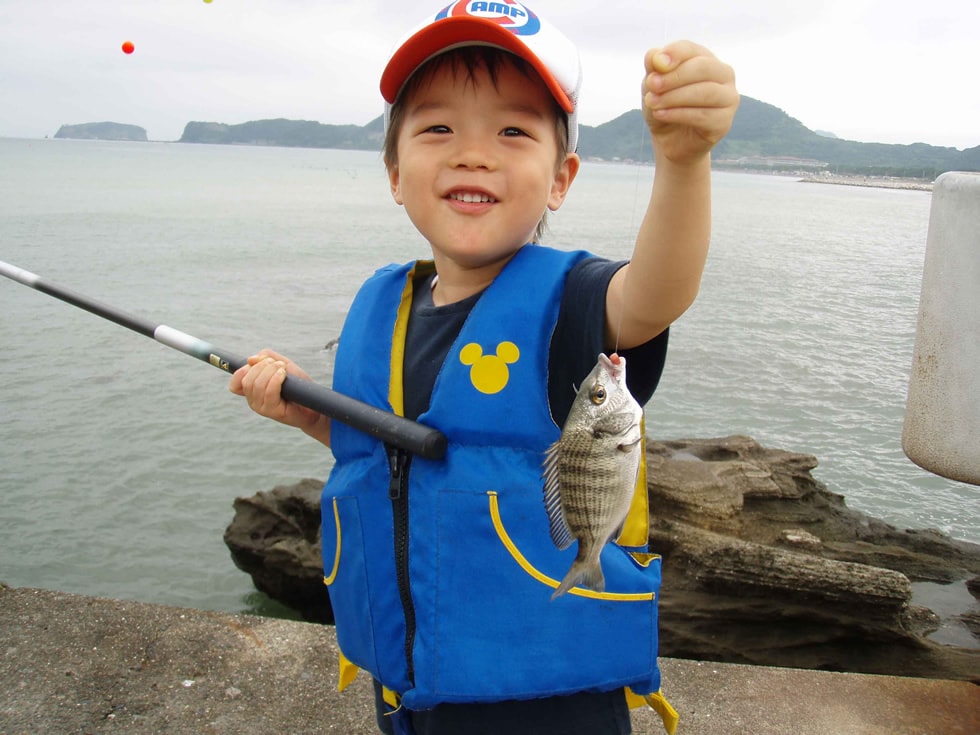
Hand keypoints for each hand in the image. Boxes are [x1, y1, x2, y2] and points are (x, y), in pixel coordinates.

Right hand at [229, 349, 327, 438]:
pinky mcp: (273, 411)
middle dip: (261, 366)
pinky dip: (276, 379)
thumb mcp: (281, 365)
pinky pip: (269, 392)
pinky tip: (283, 374)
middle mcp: (253, 401)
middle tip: (277, 364)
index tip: (254, 363)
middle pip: (247, 380)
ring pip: (257, 384)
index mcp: (252, 391)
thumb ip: (266, 358)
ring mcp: (262, 408)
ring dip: (270, 370)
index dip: (241, 371)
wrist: (313, 402)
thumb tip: (251, 359)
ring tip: (283, 368)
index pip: (235, 384)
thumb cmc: (297, 385)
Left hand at [641, 41, 738, 163]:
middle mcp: (723, 75)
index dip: (675, 53)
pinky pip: (703, 115)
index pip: (692, 49)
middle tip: (652, 85)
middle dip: (675, 76)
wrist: (671, 141)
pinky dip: (678, 114)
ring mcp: (728, 98)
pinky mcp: (724, 122)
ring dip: (674, 96)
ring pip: (706, 91)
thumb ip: (653, 70)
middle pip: (703, 67)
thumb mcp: (653, 88)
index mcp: (705, 59)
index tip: (656, 63)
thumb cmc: (665, 107)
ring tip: (652, 102)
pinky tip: (660, 114)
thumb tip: (653, 54)